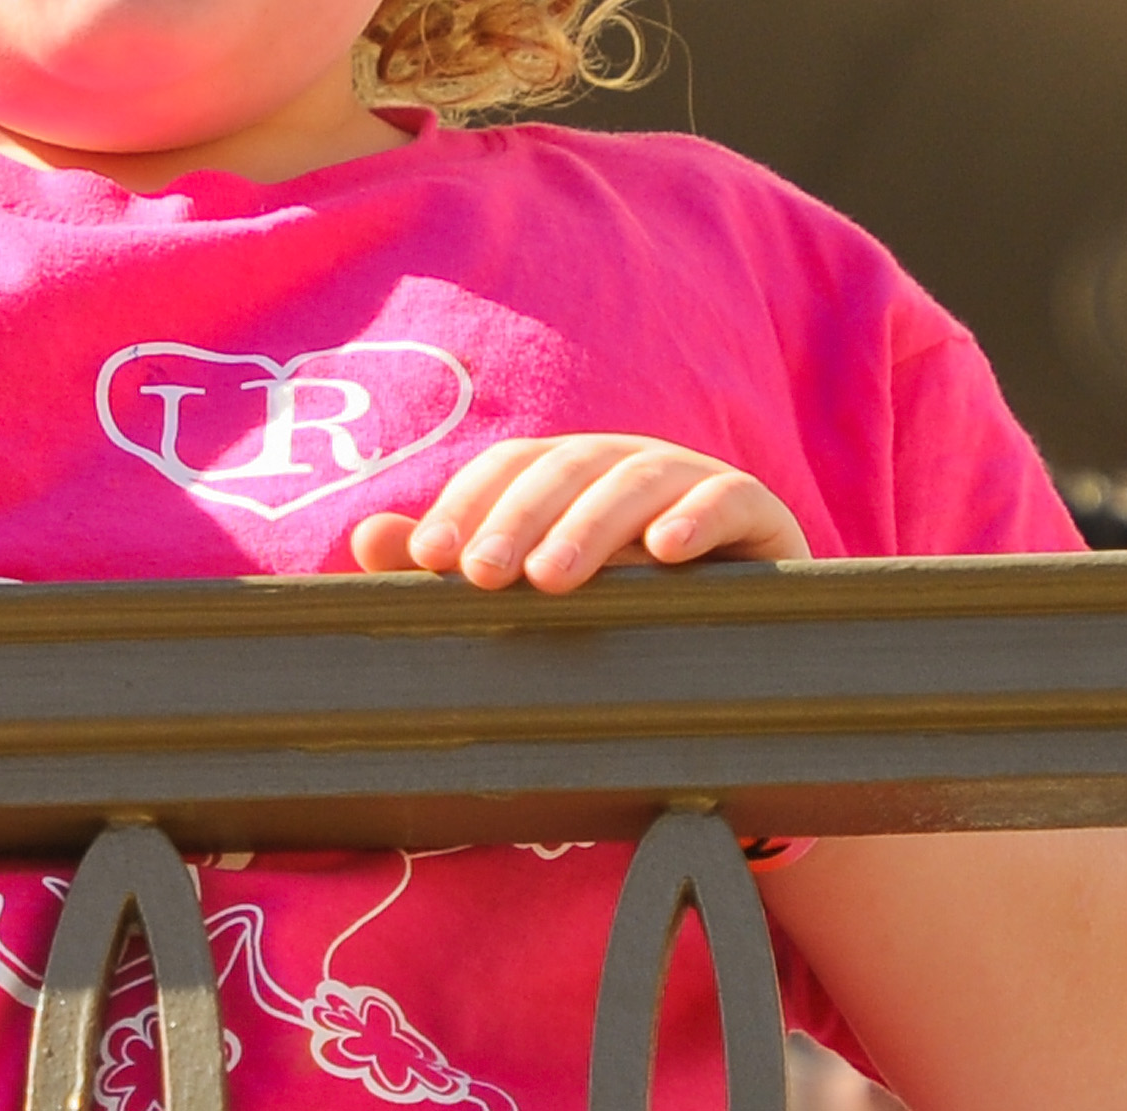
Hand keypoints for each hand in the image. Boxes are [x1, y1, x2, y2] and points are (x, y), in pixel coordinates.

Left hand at [348, 432, 809, 592]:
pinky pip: (730, 496)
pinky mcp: (761, 511)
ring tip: (554, 578)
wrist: (748, 662)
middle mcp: (627, 464)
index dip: (469, 502)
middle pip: (566, 467)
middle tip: (482, 577)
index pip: (512, 466)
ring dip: (591, 524)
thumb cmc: (623, 621)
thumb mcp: (539, 597)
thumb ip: (460, 565)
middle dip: (518, 518)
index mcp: (571, 474)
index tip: (429, 557)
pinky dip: (698, 516)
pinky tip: (670, 550)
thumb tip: (365, 539)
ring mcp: (696, 481)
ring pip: (636, 478)